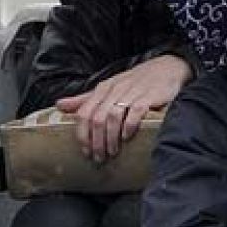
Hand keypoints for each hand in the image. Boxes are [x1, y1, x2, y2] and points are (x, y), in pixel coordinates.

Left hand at [56, 54, 191, 161]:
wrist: (167, 68)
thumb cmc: (135, 82)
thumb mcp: (108, 88)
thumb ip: (85, 99)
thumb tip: (59, 105)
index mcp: (102, 89)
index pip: (84, 113)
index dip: (82, 134)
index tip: (85, 151)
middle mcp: (114, 90)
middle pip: (97, 119)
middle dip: (96, 141)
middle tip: (99, 157)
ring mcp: (131, 92)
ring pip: (113, 117)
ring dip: (111, 138)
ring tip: (112, 152)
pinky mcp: (148, 96)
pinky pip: (135, 112)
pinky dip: (129, 126)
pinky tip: (127, 137)